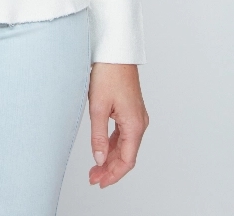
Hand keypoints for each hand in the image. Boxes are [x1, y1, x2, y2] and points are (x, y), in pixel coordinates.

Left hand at [88, 62, 148, 187]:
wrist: (115, 51)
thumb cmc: (108, 73)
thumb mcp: (98, 107)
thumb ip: (98, 136)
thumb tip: (99, 159)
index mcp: (134, 125)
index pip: (126, 160)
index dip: (113, 175)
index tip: (99, 182)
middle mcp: (140, 122)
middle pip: (126, 155)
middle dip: (110, 169)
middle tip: (93, 177)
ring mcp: (136, 116)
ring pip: (125, 145)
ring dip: (110, 157)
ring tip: (95, 166)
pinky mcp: (131, 109)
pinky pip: (123, 134)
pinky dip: (112, 144)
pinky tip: (102, 149)